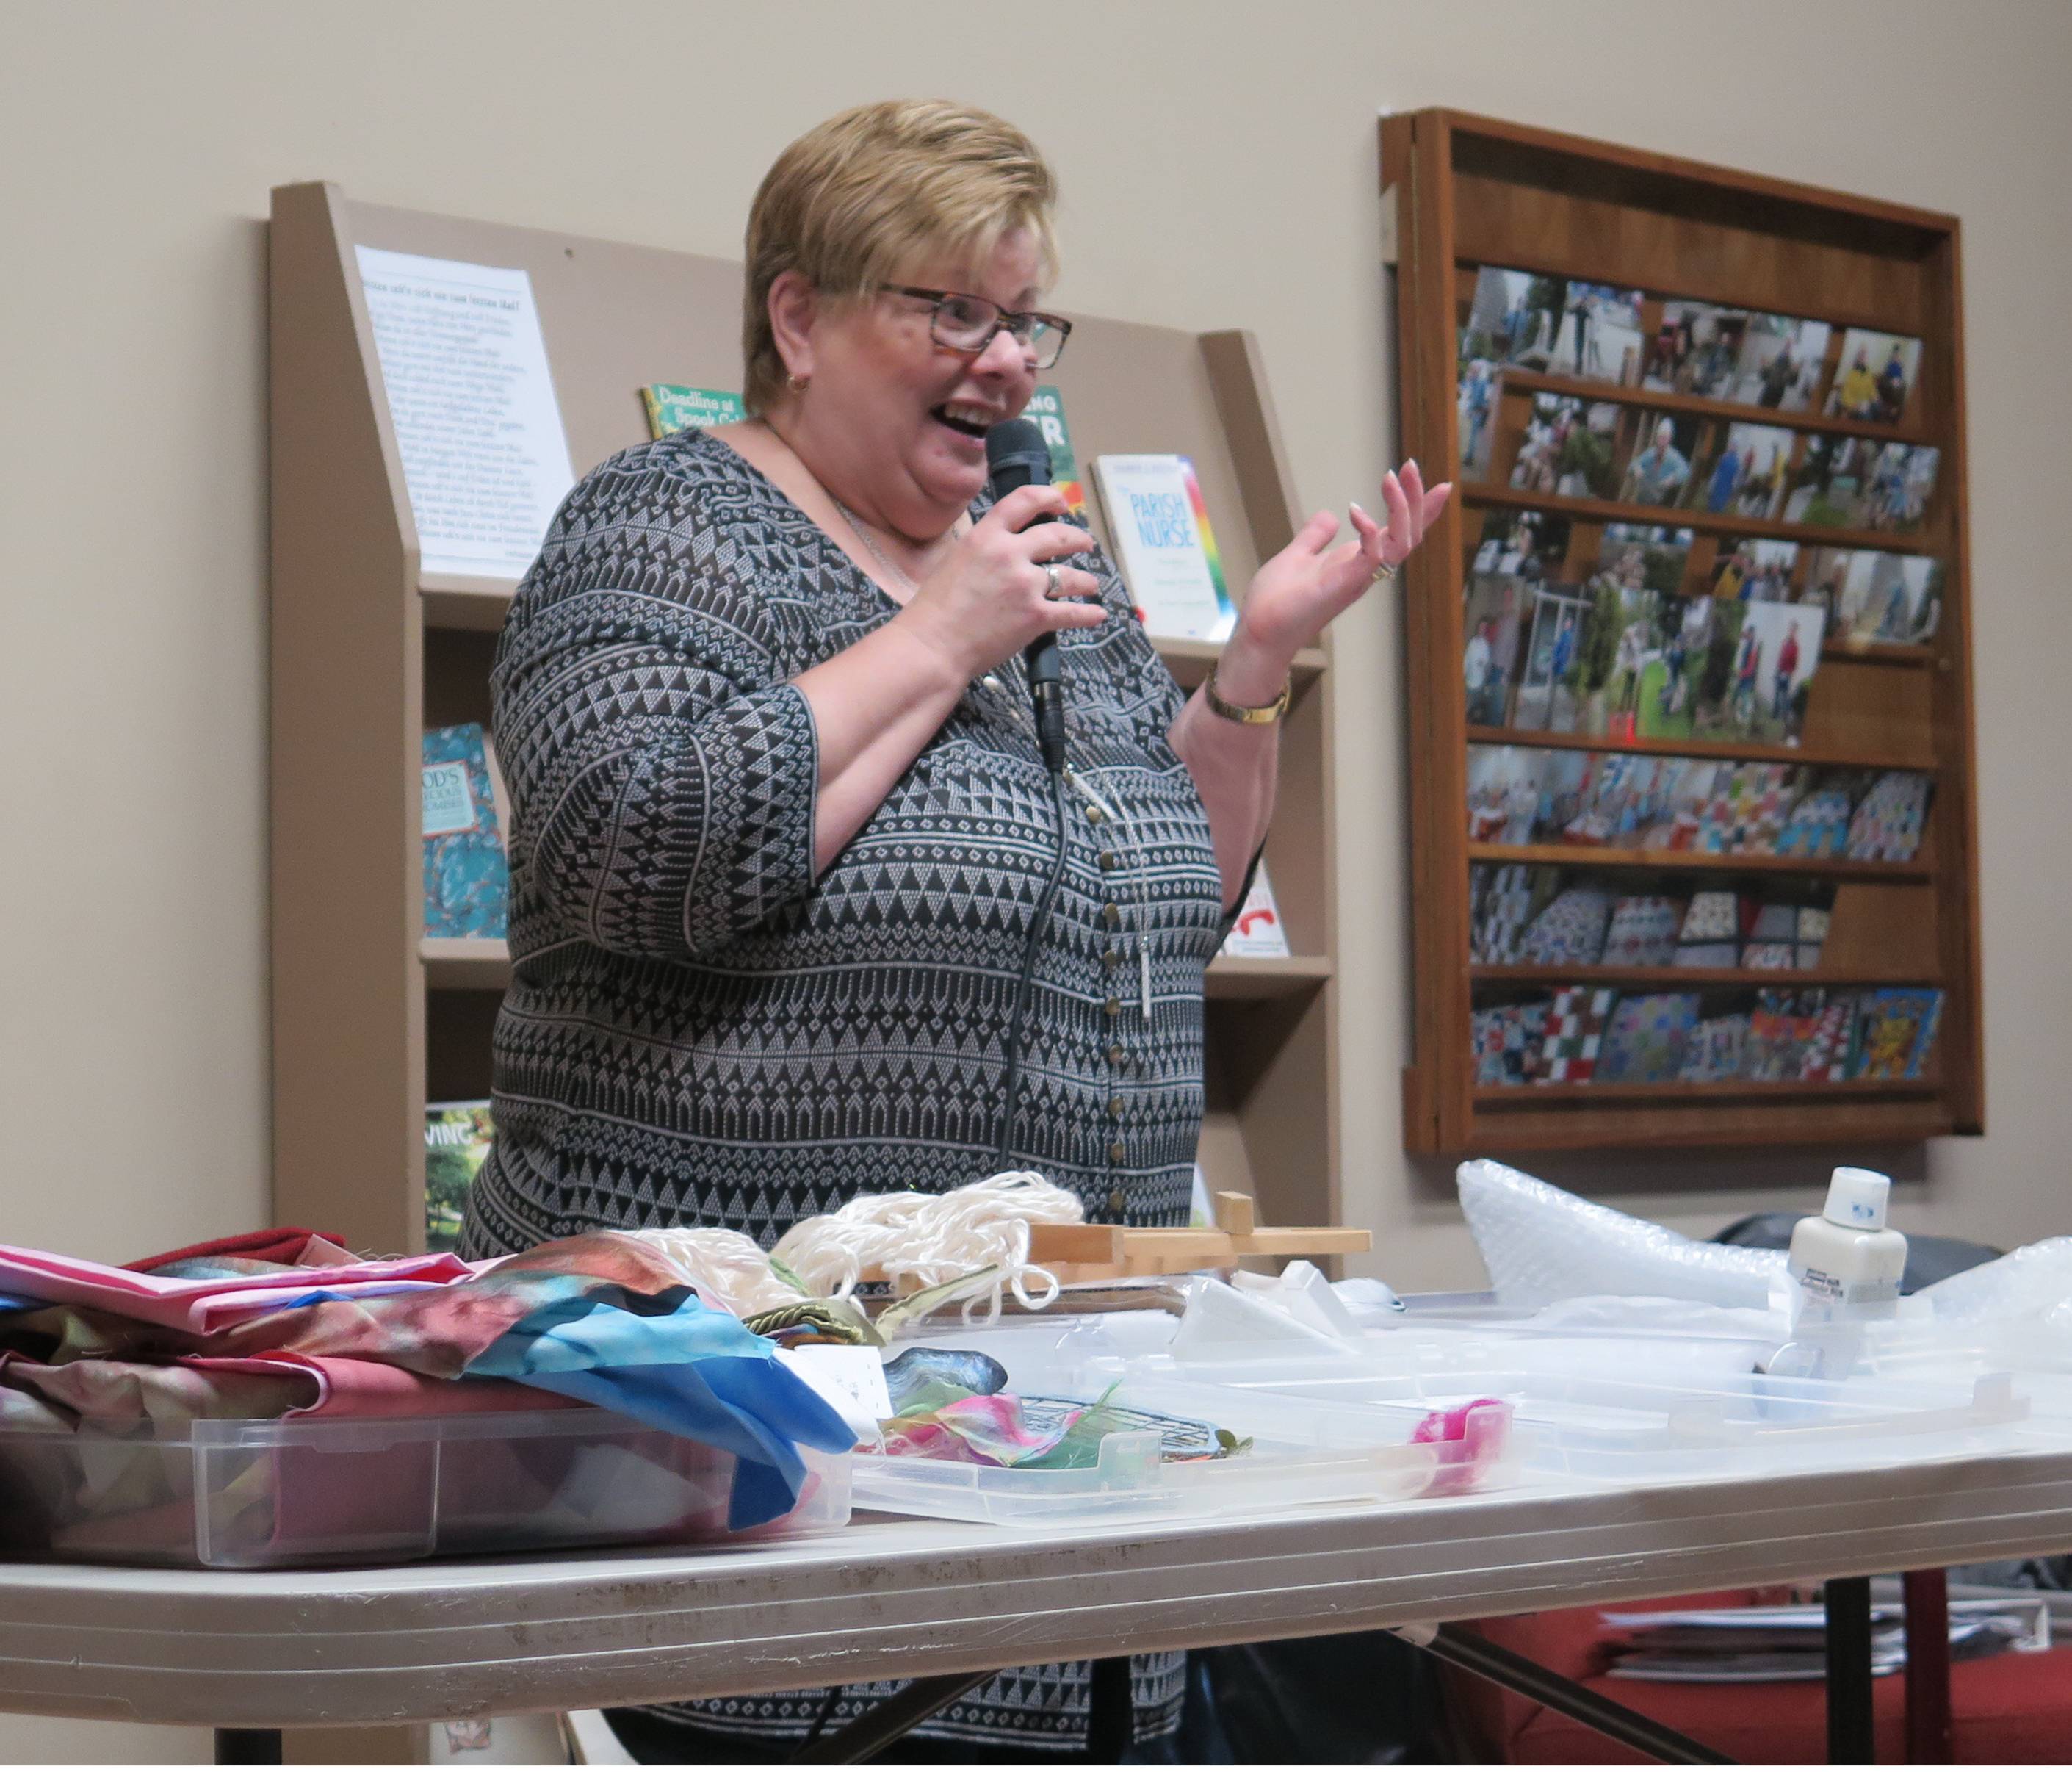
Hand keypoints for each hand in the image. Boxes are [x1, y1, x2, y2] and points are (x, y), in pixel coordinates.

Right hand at [895, 484, 1106, 681]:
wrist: (932, 646)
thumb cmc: (934, 610)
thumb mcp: (955, 561)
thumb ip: (984, 549)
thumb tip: (1005, 547)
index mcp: (986, 536)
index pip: (1024, 501)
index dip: (1048, 497)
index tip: (1061, 504)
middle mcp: (1009, 554)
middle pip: (1057, 535)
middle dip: (1077, 538)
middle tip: (1085, 544)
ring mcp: (1026, 585)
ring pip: (1070, 575)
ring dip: (1085, 580)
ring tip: (1090, 584)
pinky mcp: (1036, 617)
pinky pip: (1073, 613)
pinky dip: (1088, 614)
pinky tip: (1097, 615)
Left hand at [1215, 462, 1450, 700]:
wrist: (1258, 632)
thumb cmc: (1276, 602)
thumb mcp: (1297, 556)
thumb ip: (1315, 537)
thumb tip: (1329, 516)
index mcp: (1358, 561)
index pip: (1399, 531)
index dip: (1421, 509)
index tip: (1441, 485)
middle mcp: (1365, 569)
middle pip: (1410, 533)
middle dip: (1417, 499)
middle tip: (1412, 465)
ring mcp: (1358, 578)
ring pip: (1402, 542)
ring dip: (1402, 508)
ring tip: (1392, 477)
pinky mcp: (1344, 585)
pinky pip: (1373, 557)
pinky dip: (1369, 532)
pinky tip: (1355, 511)